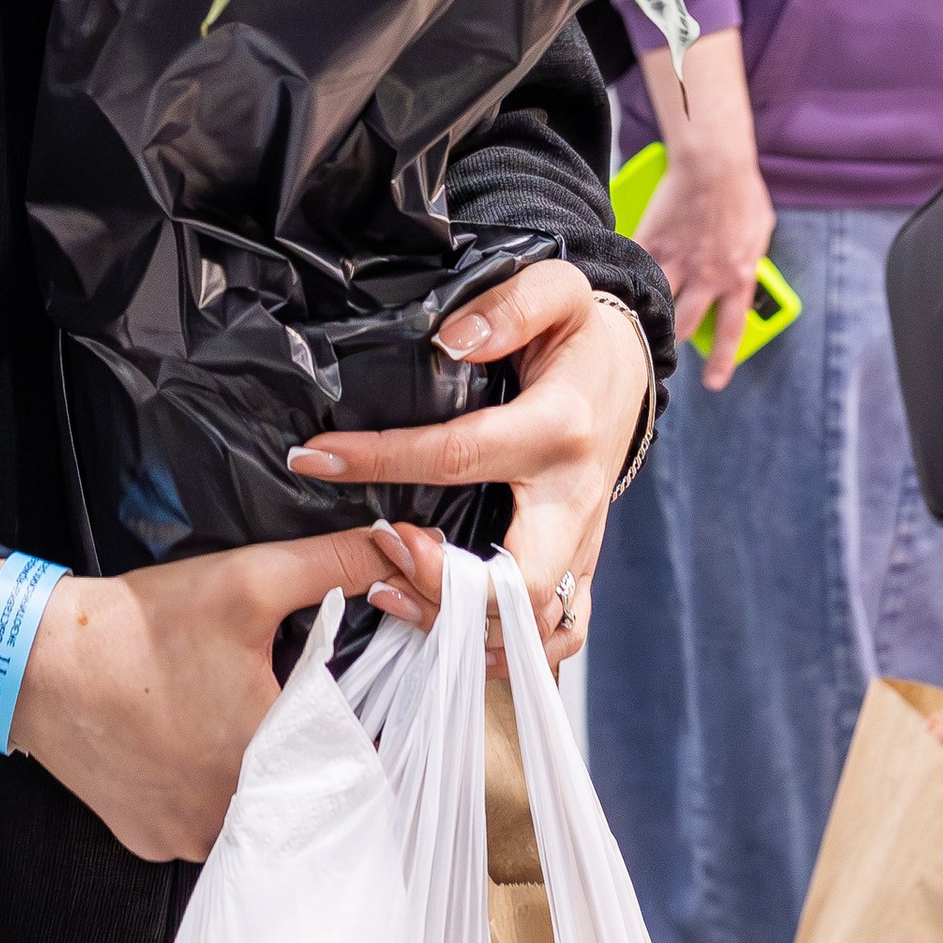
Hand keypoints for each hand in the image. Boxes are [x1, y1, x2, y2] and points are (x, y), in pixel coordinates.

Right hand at [3, 532, 408, 862]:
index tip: (333, 696)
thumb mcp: (244, 582)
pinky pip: (204, 826)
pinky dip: (203, 791)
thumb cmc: (138, 627)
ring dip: (253, 774)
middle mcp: (236, 817)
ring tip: (219, 719)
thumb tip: (406, 550)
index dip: (349, 723)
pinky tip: (183, 746)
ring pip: (254, 813)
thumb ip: (332, 566)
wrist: (35, 663)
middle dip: (299, 746)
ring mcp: (191, 840)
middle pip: (300, 788)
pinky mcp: (153, 842)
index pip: (350, 758)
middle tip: (266, 700)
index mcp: (273, 757)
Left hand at [282, 262, 657, 677]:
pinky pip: (554, 638)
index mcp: (558, 428)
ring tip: (388, 591)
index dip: (381, 460)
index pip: (459, 455)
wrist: (627, 370)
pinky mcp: (580, 570)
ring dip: (460, 626)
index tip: (314, 457)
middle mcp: (574, 500)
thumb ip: (508, 304)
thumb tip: (451, 341)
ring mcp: (582, 545)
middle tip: (380, 551)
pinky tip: (435, 622)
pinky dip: (499, 651)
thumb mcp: (556, 290)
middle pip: (518, 581)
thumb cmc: (577, 332)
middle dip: (440, 584)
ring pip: (535, 627)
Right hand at [634, 33, 772, 388]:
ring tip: (634, 329)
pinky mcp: (652, 241)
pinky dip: (625, 281)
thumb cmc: (742, 193)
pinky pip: (635, 268)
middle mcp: (707, 275)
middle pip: (684, 324)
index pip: (729, 331)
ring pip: (656, 303)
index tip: (712, 382)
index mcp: (739, 277)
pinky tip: (613, 293)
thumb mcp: (760, 234)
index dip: (721, 361)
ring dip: (647, 316)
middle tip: (663, 353)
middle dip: (673, 342)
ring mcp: (677, 259)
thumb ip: (749, 261)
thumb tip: (743, 281)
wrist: (714, 161)